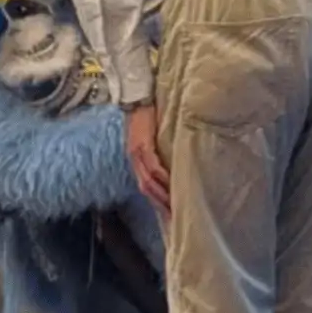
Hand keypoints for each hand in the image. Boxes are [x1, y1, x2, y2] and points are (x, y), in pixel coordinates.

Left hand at [124, 102, 170, 216]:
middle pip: (145, 189)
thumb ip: (159, 152)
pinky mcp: (142, 144)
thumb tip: (175, 166)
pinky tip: (172, 185)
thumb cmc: (148, 114)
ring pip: (148, 181)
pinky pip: (153, 166)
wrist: (138, 93)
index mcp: (136, 159)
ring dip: (162, 196)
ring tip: (177, 208)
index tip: (171, 216)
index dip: (157, 203)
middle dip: (160, 205)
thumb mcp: (152, 137)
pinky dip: (162, 177)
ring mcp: (136, 153)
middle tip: (176, 219)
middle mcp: (134, 159)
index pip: (145, 187)